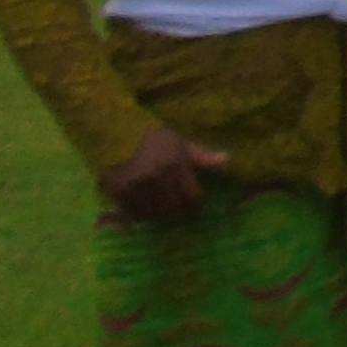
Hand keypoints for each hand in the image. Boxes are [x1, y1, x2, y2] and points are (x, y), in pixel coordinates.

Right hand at [97, 123, 228, 224]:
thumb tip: (228, 160)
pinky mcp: (118, 192)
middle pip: (174, 209)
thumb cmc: (154, 138)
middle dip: (177, 210)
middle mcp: (157, 178)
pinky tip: (142, 205)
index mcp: (176, 166)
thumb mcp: (182, 142)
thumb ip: (203, 155)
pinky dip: (139, 213)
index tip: (193, 206)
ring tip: (158, 206)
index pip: (192, 197)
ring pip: (154, 214)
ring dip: (158, 213)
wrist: (117, 133)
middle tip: (175, 207)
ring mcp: (137, 187)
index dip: (194, 205)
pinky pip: (133, 213)